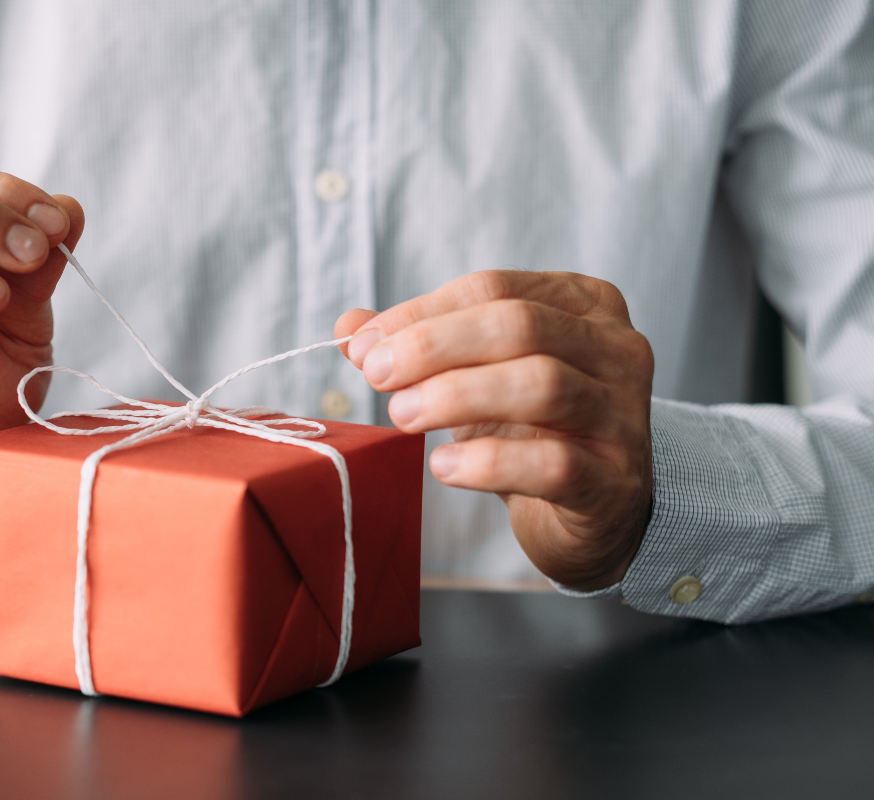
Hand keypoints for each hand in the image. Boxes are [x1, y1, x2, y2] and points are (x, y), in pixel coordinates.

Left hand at [336, 271, 653, 589]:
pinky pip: (552, 463)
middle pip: (520, 326)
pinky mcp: (613, 483)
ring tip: (403, 416)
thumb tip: (350, 326)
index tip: (365, 345)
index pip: (493, 289)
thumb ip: (419, 346)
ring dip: (456, 395)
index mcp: (585, 305)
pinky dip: (487, 462)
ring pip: (542, 385)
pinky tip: (444, 466)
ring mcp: (623, 417)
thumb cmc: (533, 430)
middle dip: (434, 346)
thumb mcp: (477, 375)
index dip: (421, 313)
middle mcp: (617, 351)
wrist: (595, 513)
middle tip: (377, 375)